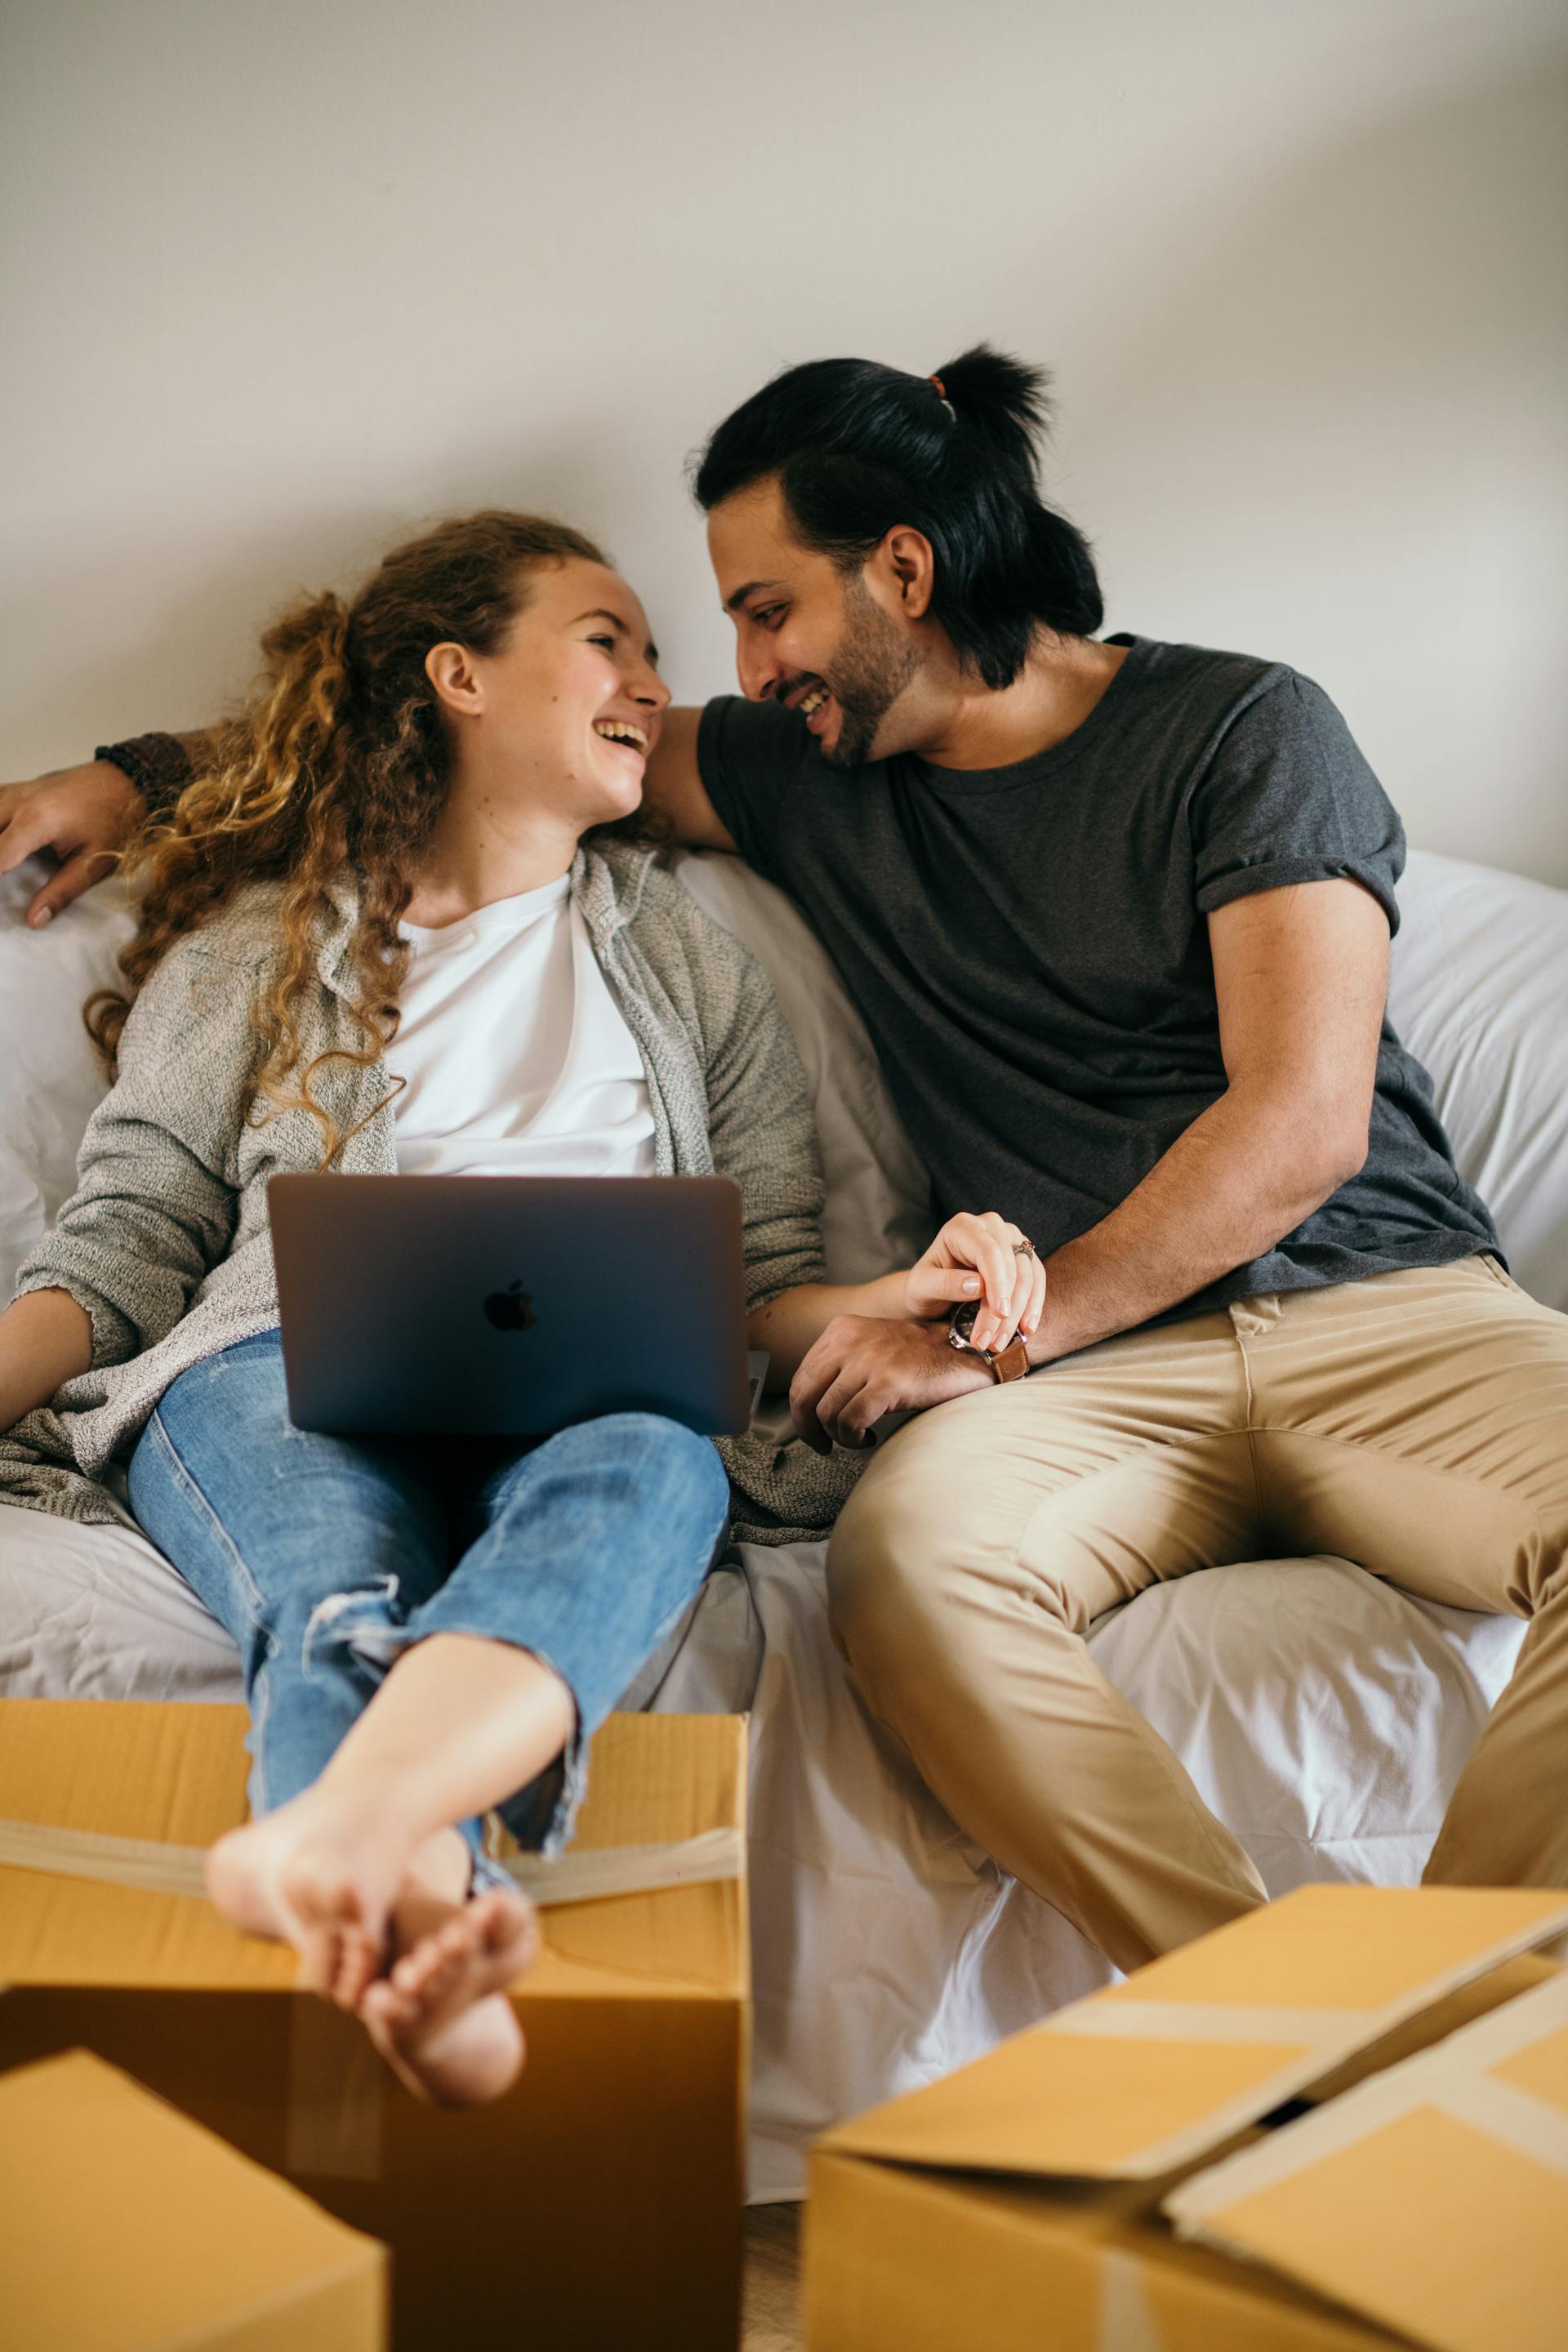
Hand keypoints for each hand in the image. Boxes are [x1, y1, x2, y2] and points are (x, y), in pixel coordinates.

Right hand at [0, 760, 144, 927]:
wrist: (126, 781)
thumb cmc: (115, 819)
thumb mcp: (94, 863)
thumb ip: (62, 892)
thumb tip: (34, 919)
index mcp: (36, 822)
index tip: (0, 901)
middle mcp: (19, 802)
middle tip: (6, 881)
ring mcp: (16, 791)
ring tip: (6, 867)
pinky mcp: (18, 788)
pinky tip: (3, 836)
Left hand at [790, 1314, 994, 1453]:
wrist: (968, 1353)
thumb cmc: (919, 1359)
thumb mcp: (872, 1349)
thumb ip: (841, 1366)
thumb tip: (809, 1405)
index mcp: (842, 1329)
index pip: (802, 1376)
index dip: (801, 1411)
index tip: (813, 1429)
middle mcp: (850, 1340)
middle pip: (804, 1394)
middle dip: (808, 1428)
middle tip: (822, 1445)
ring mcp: (869, 1359)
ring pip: (826, 1412)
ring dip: (838, 1437)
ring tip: (857, 1440)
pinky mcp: (888, 1382)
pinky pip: (850, 1422)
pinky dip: (853, 1439)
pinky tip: (868, 1440)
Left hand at [903, 1209, 1045, 1351]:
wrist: (931, 1290)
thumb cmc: (924, 1285)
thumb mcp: (922, 1286)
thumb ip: (944, 1284)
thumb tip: (978, 1286)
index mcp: (962, 1226)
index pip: (988, 1252)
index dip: (998, 1283)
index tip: (1000, 1314)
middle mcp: (991, 1226)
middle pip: (1011, 1265)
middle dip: (1005, 1308)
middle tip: (991, 1342)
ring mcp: (1010, 1239)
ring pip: (1028, 1274)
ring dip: (1019, 1312)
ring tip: (1000, 1343)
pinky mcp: (1022, 1256)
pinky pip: (1037, 1279)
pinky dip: (1033, 1306)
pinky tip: (1026, 1328)